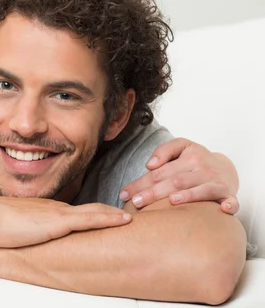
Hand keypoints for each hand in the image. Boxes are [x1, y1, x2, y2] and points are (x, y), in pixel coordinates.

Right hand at [0, 197, 131, 247]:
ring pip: (96, 211)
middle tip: (131, 215)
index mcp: (45, 210)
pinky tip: (125, 220)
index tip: (109, 217)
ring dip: (116, 214)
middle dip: (111, 212)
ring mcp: (58, 213)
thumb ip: (21, 233)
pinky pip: (91, 218)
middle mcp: (55, 208)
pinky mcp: (59, 221)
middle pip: (91, 209)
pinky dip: (110, 218)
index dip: (95, 214)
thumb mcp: (10, 230)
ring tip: (135, 216)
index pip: (76, 212)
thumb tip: (22, 241)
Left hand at [119, 138, 238, 213]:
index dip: (140, 183)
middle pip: (175, 181)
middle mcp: (201, 169)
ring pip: (200, 189)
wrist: (227, 167)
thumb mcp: (181, 147)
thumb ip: (164, 151)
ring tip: (171, 201)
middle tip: (136, 203)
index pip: (159, 172)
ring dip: (188, 196)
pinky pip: (232, 200)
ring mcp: (216, 182)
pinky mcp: (229, 193)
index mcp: (187, 158)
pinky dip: (229, 205)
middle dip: (154, 193)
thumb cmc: (197, 159)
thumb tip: (149, 165)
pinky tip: (223, 209)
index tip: (124, 194)